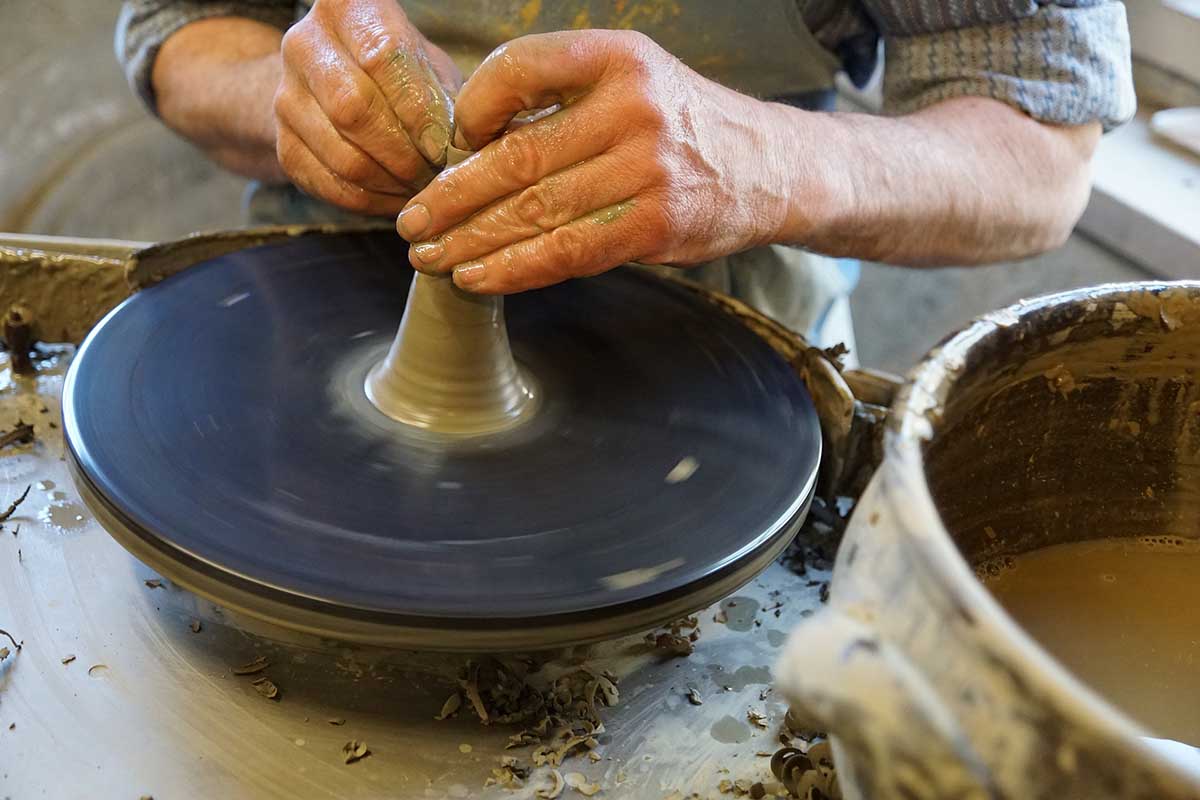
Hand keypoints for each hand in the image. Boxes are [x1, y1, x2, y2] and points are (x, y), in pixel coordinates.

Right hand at [274, 0, 461, 214]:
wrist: (334, 86)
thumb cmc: (398, 73)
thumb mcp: (426, 66)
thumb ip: (443, 95)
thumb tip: (460, 143)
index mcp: (345, 9)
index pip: (381, 56)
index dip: (418, 108)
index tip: (444, 145)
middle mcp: (304, 45)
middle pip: (353, 109)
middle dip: (404, 152)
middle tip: (435, 173)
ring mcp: (285, 98)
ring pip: (343, 157)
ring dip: (392, 182)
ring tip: (422, 187)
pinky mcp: (284, 148)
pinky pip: (333, 187)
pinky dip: (374, 201)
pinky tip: (397, 196)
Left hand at [395, 30, 788, 292]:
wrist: (767, 166)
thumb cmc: (678, 125)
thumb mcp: (630, 79)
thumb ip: (560, 101)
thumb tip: (469, 152)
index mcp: (615, 57)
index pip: (518, 69)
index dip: (470, 108)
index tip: (446, 146)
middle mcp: (632, 106)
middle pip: (517, 156)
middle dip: (452, 196)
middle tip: (411, 220)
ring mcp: (648, 168)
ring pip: (537, 211)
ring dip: (473, 241)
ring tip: (431, 256)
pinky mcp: (656, 225)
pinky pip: (568, 252)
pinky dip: (515, 269)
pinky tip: (479, 277)